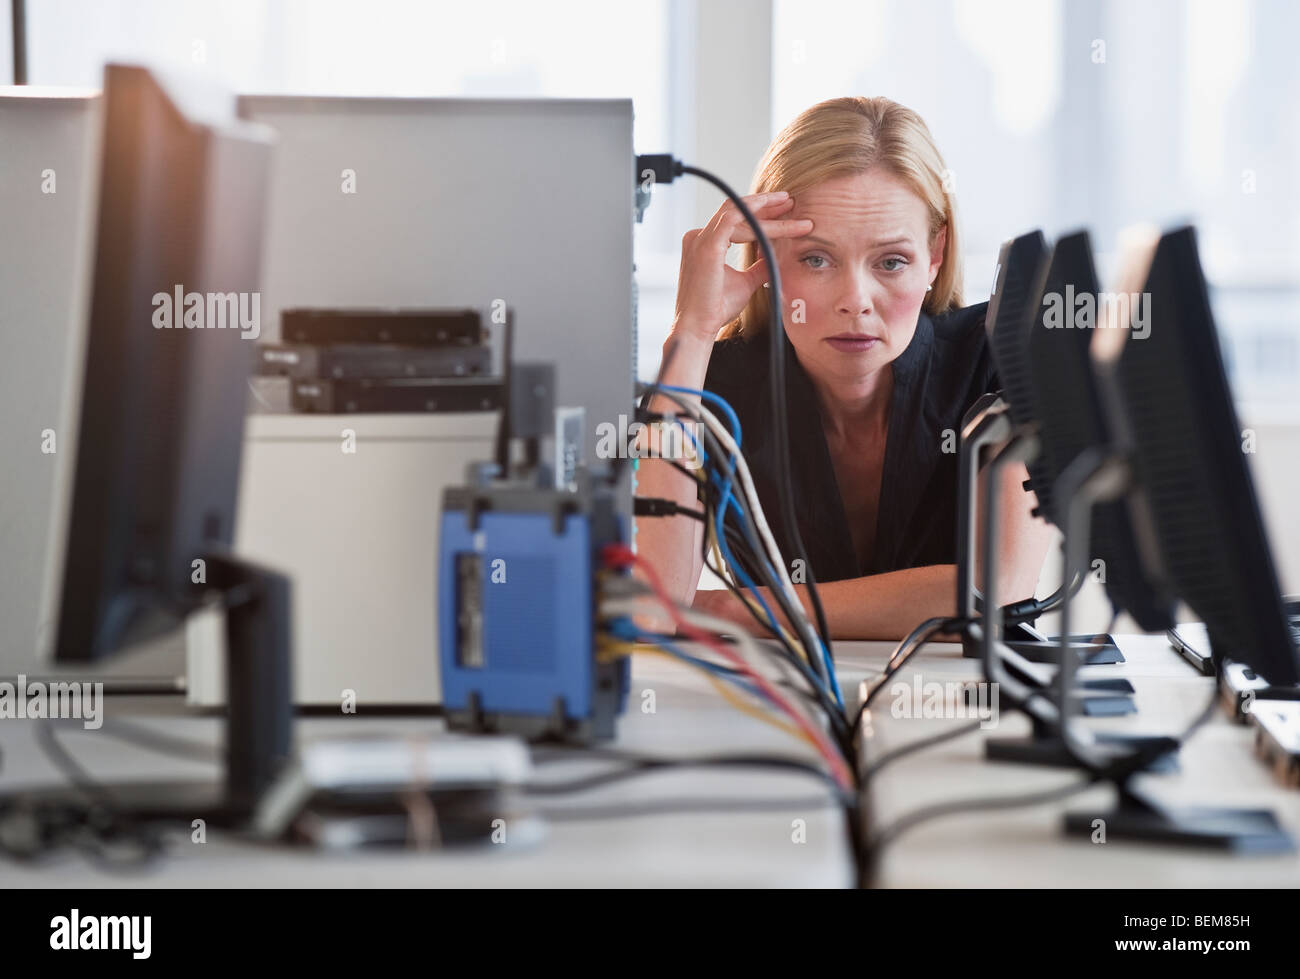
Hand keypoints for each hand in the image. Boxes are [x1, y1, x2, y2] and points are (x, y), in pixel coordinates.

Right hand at [672, 191, 813, 342]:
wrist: (698, 327)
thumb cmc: (715, 309)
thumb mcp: (745, 283)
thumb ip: (758, 267)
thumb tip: (775, 257)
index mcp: (705, 244)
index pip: (734, 220)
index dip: (759, 214)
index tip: (782, 212)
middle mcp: (699, 237)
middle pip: (736, 210)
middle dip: (764, 204)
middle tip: (789, 200)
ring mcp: (700, 239)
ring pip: (739, 213)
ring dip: (766, 209)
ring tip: (790, 206)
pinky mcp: (707, 246)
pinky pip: (735, 221)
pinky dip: (756, 217)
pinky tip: (777, 218)